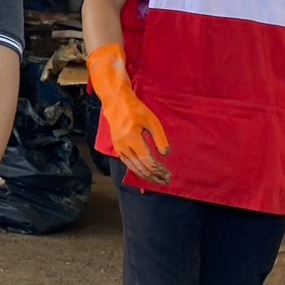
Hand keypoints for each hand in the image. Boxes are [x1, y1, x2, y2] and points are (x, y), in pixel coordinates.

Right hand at [87, 43, 169, 183]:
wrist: (116, 102)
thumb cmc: (136, 110)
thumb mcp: (152, 121)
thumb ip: (160, 138)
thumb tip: (165, 154)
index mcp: (132, 139)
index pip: (147, 161)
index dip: (158, 170)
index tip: (169, 175)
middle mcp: (124, 146)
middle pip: (140, 167)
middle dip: (153, 176)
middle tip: (166, 182)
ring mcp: (119, 148)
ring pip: (132, 167)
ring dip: (145, 176)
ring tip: (157, 181)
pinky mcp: (117, 147)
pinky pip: (127, 163)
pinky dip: (137, 170)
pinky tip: (144, 173)